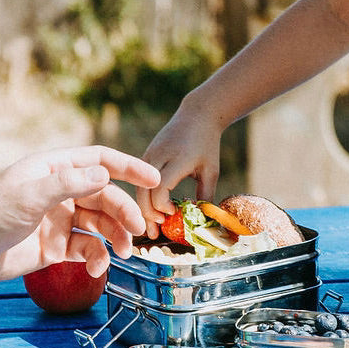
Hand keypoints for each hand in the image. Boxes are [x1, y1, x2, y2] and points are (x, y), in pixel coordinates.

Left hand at [0, 146, 158, 285]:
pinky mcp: (54, 246)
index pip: (98, 161)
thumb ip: (67, 183)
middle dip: (123, 212)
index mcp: (52, 169)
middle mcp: (58, 191)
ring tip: (121, 253)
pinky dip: (96, 258)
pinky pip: (86, 248)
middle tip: (139, 231)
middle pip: (104, 196)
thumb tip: (105, 174)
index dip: (128, 167)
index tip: (154, 178)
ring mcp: (58, 219)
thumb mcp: (29, 196)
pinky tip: (96, 269)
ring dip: (114, 236)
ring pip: (99, 224)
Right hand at [138, 104, 221, 237]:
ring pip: (137, 187)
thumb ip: (205, 196)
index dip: (163, 205)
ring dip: (143, 209)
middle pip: (143, 191)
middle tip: (158, 232)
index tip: (173, 213)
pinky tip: (151, 211)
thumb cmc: (207, 144)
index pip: (160, 188)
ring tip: (152, 228)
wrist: (197, 115)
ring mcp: (149, 155)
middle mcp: (158, 157)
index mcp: (176, 159)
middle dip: (148, 214)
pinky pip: (139, 181)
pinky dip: (143, 198)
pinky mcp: (145, 156)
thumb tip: (200, 222)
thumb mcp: (211, 170)